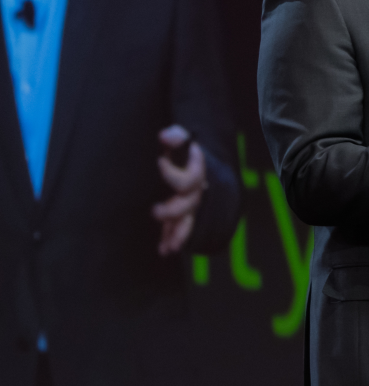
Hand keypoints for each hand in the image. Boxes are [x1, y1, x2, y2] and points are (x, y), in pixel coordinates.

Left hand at [153, 124, 206, 255]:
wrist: (194, 161)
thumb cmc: (184, 150)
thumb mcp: (180, 139)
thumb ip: (176, 136)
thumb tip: (165, 136)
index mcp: (195, 174)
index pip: (187, 177)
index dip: (173, 172)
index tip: (159, 162)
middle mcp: (195, 192)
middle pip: (188, 205)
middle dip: (173, 210)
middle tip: (155, 211)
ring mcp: (190, 205)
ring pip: (187, 221)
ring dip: (178, 234)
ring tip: (169, 248)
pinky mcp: (181, 214)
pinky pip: (178, 228)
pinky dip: (171, 239)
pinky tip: (164, 250)